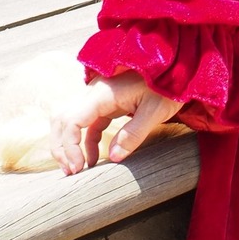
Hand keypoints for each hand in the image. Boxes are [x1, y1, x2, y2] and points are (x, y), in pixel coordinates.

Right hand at [49, 70, 184, 175]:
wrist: (178, 67)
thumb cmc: (168, 86)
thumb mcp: (155, 111)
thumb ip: (133, 134)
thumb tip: (113, 157)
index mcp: (102, 93)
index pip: (70, 120)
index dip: (69, 146)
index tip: (79, 168)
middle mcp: (94, 92)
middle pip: (61, 118)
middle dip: (60, 146)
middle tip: (71, 171)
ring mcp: (98, 96)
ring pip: (69, 119)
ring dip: (68, 143)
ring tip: (75, 169)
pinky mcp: (106, 102)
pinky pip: (86, 122)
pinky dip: (83, 141)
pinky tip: (92, 159)